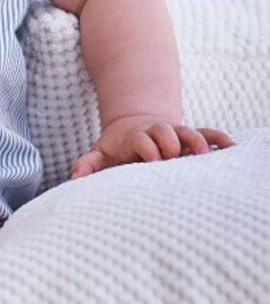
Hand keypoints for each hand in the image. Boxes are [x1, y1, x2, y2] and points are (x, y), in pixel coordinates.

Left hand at [71, 117, 233, 178]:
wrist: (132, 126)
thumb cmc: (117, 147)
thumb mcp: (100, 154)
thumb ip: (88, 164)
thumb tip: (74, 178)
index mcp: (135, 138)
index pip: (142, 141)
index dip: (147, 148)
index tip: (152, 161)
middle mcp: (156, 133)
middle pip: (164, 132)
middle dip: (170, 143)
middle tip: (175, 159)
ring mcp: (174, 133)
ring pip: (186, 131)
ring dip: (195, 140)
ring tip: (203, 155)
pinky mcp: (188, 135)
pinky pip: (205, 132)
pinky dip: (217, 137)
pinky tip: (229, 146)